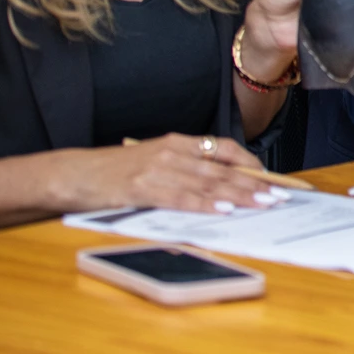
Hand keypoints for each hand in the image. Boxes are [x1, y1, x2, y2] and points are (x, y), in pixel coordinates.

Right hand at [56, 135, 269, 215]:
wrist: (74, 173)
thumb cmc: (115, 171)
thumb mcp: (154, 161)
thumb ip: (185, 168)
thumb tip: (221, 184)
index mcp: (177, 144)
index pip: (223, 149)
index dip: (250, 163)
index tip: (272, 177)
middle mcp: (172, 153)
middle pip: (221, 169)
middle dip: (254, 183)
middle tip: (280, 194)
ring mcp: (157, 170)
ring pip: (207, 183)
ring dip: (238, 195)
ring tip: (262, 203)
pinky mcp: (142, 188)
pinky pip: (180, 198)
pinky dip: (204, 204)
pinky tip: (222, 209)